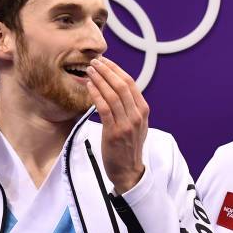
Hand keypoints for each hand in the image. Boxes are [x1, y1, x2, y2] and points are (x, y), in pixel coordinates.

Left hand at [86, 56, 148, 193]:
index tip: (105, 61)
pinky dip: (96, 94)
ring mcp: (126, 124)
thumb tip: (119, 88)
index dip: (116, 70)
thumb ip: (131, 108)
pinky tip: (89, 86)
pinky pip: (104, 108)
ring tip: (89, 71)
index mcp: (143, 111)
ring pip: (112, 95)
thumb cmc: (128, 147)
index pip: (130, 84)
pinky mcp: (114, 132)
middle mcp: (137, 115)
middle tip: (94, 62)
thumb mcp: (137, 125)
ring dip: (99, 79)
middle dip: (107, 70)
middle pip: (121, 85)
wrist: (128, 171)